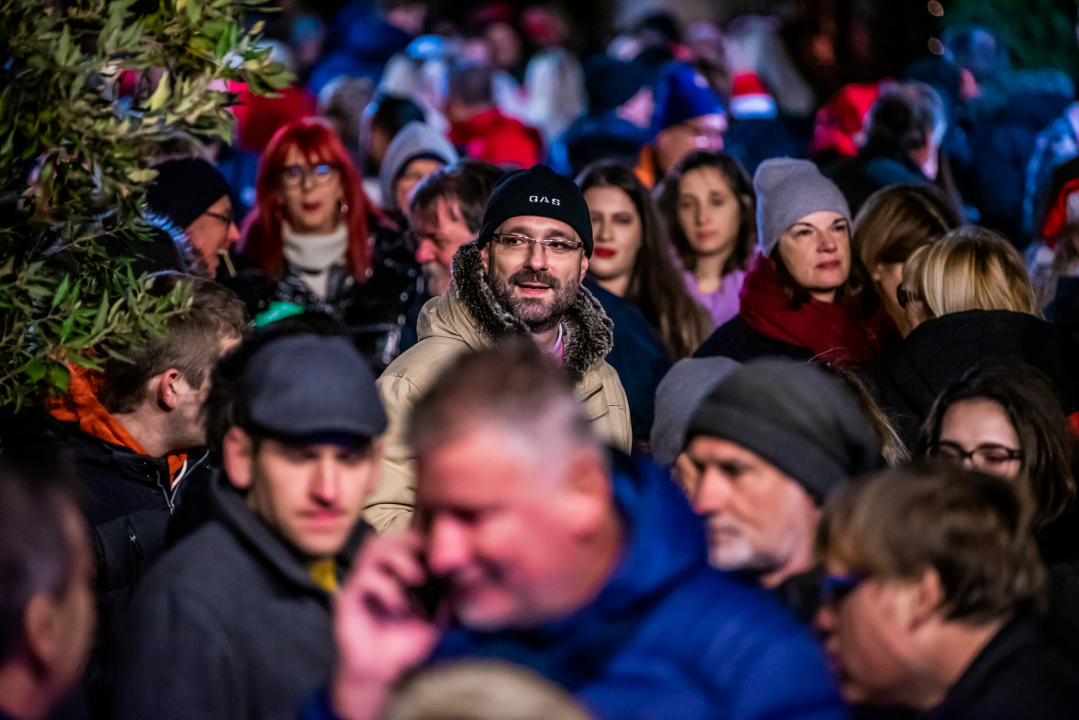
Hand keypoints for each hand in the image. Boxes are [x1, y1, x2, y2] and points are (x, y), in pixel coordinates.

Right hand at [330, 532, 439, 719]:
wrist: (383, 673)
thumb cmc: (405, 643)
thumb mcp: (436, 615)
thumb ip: (447, 592)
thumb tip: (464, 570)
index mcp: (394, 571)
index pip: (404, 536)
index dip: (421, 536)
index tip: (442, 550)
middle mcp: (376, 572)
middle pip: (388, 533)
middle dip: (410, 542)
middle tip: (429, 563)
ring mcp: (361, 583)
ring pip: (373, 546)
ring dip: (399, 558)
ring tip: (416, 579)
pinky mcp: (349, 599)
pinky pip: (364, 579)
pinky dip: (387, 589)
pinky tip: (398, 607)